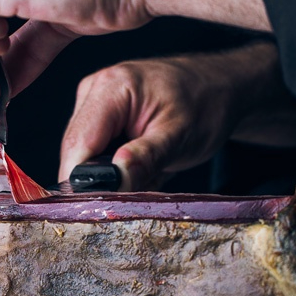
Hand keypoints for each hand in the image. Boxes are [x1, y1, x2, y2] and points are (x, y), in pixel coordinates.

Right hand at [59, 42, 295, 190]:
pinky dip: (112, 166)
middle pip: (75, 151)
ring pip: (82, 154)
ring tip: (146, 172)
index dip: (79, 181)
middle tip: (134, 192)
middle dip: (98, 179)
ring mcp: (92, 101)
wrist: (221, 86)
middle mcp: (94, 90)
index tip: (95, 208)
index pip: (78, 144)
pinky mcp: (97, 115)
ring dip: (108, 174)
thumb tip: (113, 182)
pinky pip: (92, 151)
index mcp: (111, 87)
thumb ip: (145, 159)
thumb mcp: (180, 136)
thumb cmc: (207, 104)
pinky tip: (139, 164)